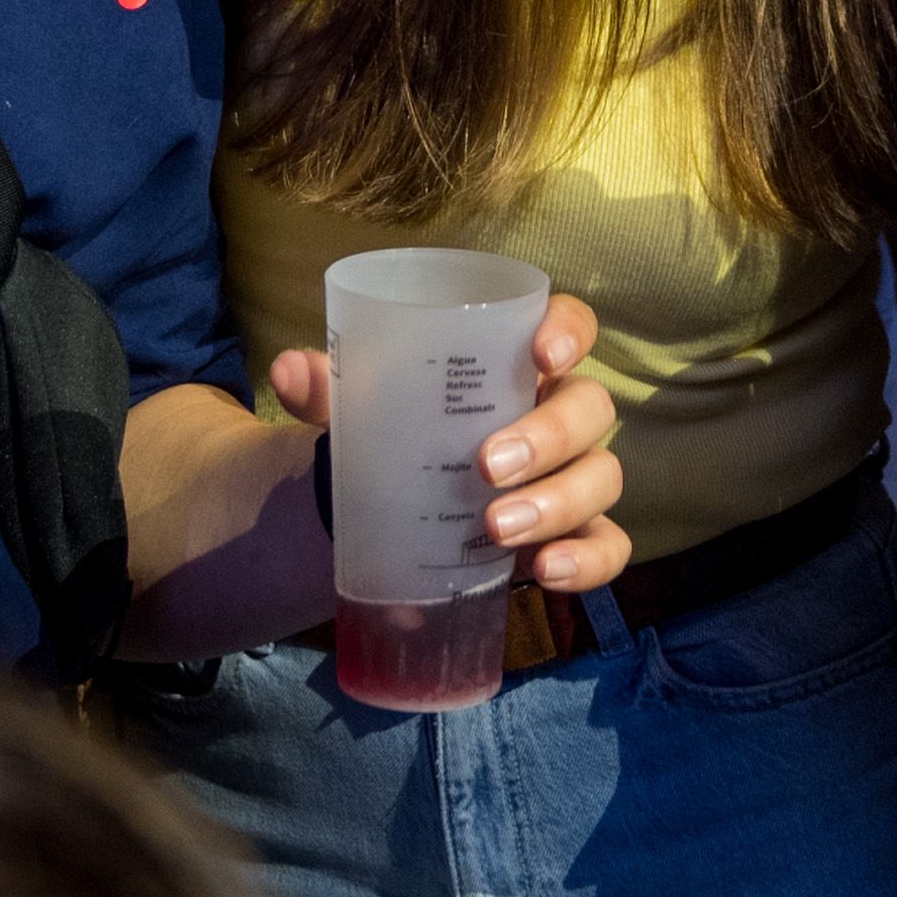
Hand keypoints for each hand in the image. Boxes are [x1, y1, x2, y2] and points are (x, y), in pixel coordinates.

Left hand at [269, 291, 629, 595]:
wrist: (397, 509)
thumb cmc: (398, 436)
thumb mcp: (362, 411)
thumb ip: (328, 391)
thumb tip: (288, 371)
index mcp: (519, 364)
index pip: (569, 324)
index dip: (569, 330)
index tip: (541, 353)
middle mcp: (559, 414)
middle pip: (590, 408)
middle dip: (548, 437)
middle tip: (487, 469)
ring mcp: (573, 476)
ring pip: (603, 476)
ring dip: (558, 502)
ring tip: (497, 530)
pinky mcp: (574, 535)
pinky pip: (608, 545)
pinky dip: (588, 560)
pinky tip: (546, 572)